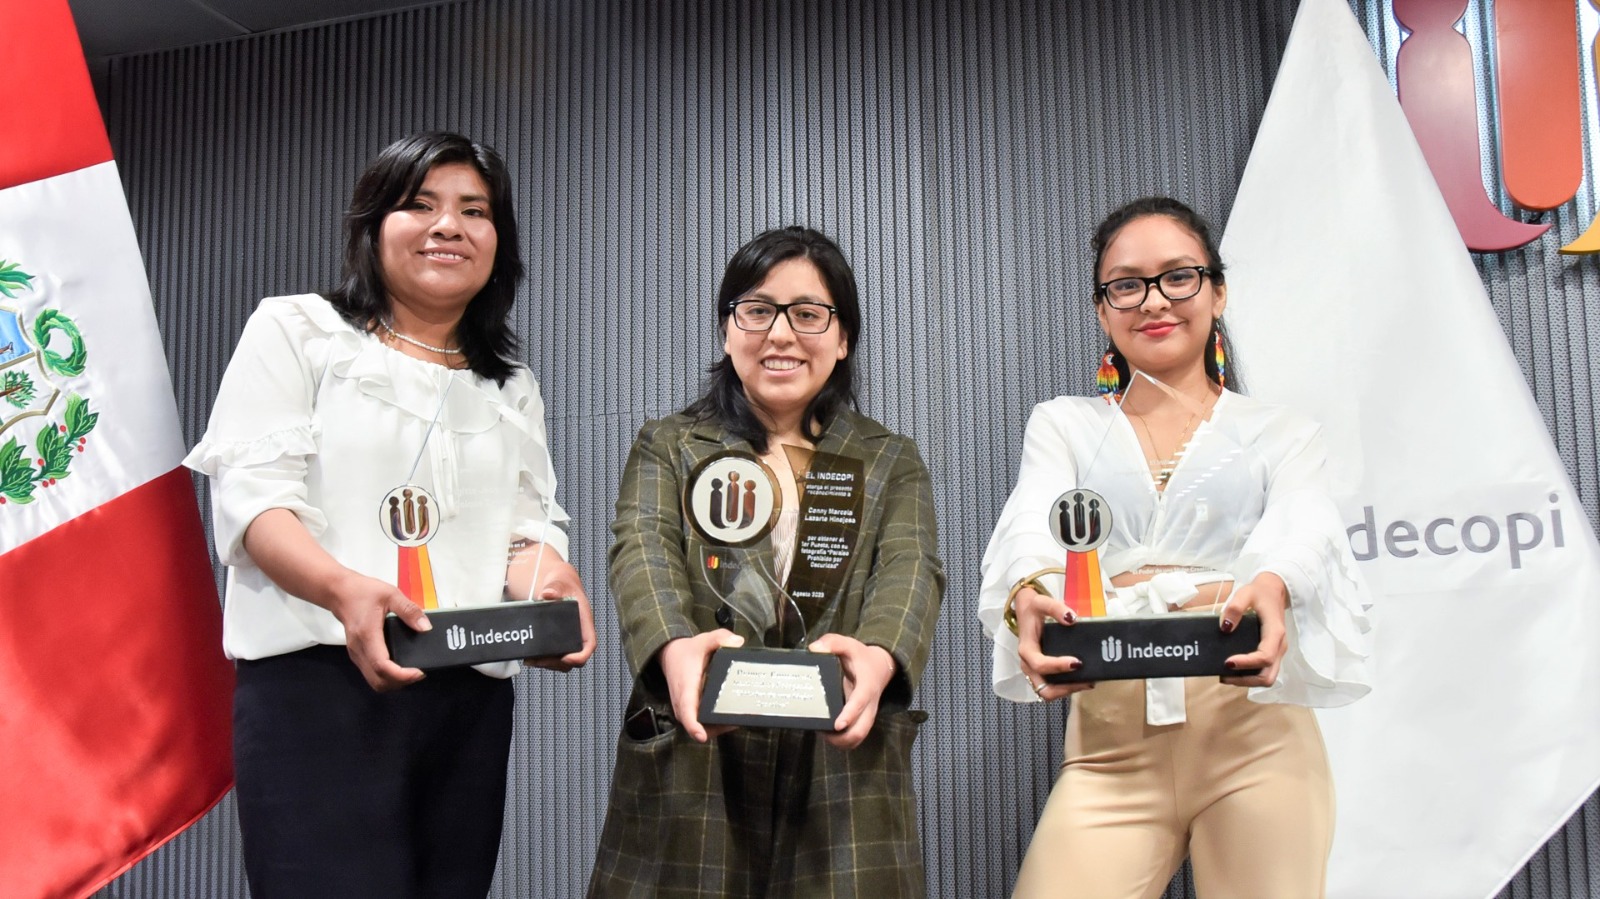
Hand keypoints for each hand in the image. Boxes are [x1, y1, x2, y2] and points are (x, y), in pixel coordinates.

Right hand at [326, 569, 429, 691]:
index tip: (419, 672)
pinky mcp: (357, 655)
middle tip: (419, 673)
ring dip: (394, 683)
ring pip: (374, 681)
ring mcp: (356, 655)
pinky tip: (400, 668)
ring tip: (411, 672)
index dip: (401, 675)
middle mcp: (359, 650)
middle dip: (400, 682)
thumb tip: (426, 628)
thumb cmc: (363, 592)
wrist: (340, 593)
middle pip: (378, 680)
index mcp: (367, 635)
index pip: (382, 665)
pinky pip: (372, 675)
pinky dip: (387, 678)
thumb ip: (409, 610)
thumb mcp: (391, 595)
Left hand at [520, 551, 597, 671]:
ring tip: (531, 660)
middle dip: (557, 663)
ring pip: (564, 661)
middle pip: (574, 657)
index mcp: (584, 621)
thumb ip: (555, 587)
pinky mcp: (557, 640)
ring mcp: (568, 638)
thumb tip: (548, 594)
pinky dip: (544, 660)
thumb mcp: (559, 581)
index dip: (580, 655)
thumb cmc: (562, 582)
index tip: (566, 658)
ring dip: (548, 664)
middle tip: (538, 660)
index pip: (589, 644)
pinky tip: (530, 656)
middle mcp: (578, 633)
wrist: (556, 583)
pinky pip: (555, 656)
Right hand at [658, 630, 744, 742]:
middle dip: (717, 727)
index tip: (701, 736)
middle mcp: (682, 703)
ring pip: (701, 727)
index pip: (686, 711)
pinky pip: (702, 723)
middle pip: (698, 725)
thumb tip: (738, 643)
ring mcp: (684, 710)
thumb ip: (720, 638)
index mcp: (686, 688)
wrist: (670, 655)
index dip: (694, 726)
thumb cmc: (688, 651)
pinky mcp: (689, 711)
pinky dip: (715, 723)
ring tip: (738, 717)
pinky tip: (731, 715)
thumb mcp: (704, 640)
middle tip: (739, 719)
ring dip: (718, 727)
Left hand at [809, 634, 895, 749]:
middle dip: (842, 738)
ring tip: (822, 734)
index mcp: (866, 687)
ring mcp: (866, 715)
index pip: (860, 703)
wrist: (880, 667)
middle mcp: (869, 705)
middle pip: (861, 730)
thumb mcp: (849, 645)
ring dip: (841, 742)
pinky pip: (855, 736)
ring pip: (858, 737)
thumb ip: (833, 642)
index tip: (837, 725)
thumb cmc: (861, 657)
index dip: (849, 715)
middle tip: (822, 733)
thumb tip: (814, 649)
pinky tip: (827, 734)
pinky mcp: (862, 720)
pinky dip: (843, 741)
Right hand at [1013, 585, 1094, 701]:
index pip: (1040, 664)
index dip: (1058, 666)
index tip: (1077, 662)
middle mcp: (1028, 664)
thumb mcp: (1042, 602)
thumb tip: (1072, 618)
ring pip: (1049, 692)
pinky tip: (1082, 678)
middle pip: (1044, 689)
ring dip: (1068, 690)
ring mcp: (1034, 670)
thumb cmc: (1033, 608)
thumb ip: (1055, 608)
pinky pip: (1053, 686)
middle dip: (1066, 689)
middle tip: (1086, 681)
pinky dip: (1067, 687)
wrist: (1026, 610)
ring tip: (1088, 681)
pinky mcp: (1042, 671)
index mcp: (1026, 649)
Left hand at [1220, 572, 1288, 686]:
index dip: (1247, 664)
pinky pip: (1264, 671)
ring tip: (1226, 674)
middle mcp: (1279, 646)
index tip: (1228, 662)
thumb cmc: (1260, 593)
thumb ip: (1235, 608)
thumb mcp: (1245, 593)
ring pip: (1267, 677)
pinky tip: (1234, 669)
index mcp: (1275, 632)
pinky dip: (1250, 675)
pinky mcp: (1272, 653)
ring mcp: (1277, 651)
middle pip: (1268, 676)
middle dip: (1246, 680)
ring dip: (1247, 681)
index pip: (1265, 657)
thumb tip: (1225, 627)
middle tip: (1224, 675)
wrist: (1274, 591)